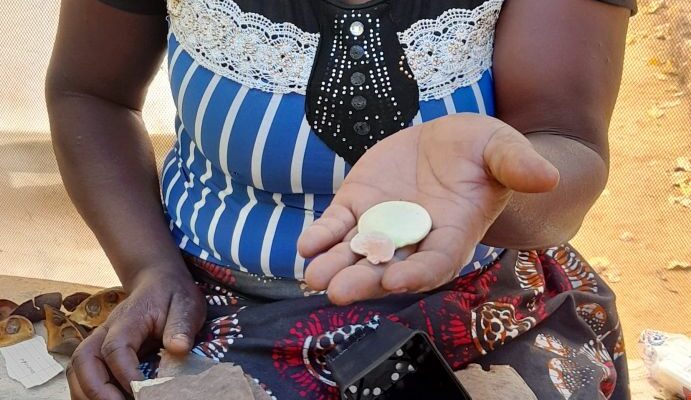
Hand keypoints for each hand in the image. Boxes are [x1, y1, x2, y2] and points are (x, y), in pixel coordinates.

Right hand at [66, 267, 205, 399]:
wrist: (158, 283)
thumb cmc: (172, 295)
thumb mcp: (186, 305)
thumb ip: (182, 325)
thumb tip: (179, 348)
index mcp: (128, 319)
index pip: (116, 348)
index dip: (125, 373)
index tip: (142, 392)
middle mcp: (105, 331)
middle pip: (84, 360)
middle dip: (96, 389)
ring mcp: (99, 342)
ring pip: (77, 370)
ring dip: (88, 393)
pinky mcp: (99, 354)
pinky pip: (83, 375)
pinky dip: (89, 392)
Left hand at [299, 114, 558, 304]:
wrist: (447, 144)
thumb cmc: (481, 151)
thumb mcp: (500, 147)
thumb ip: (516, 163)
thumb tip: (547, 175)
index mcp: (454, 233)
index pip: (437, 262)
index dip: (418, 272)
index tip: (396, 279)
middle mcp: (415, 238)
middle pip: (389, 266)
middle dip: (365, 279)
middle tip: (337, 292)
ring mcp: (383, 224)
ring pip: (356, 252)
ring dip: (335, 266)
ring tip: (313, 277)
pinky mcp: (358, 206)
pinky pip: (337, 226)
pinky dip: (321, 236)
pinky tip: (306, 246)